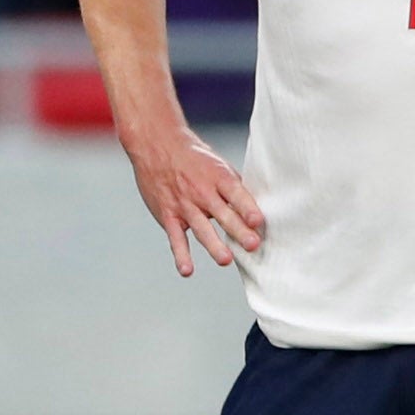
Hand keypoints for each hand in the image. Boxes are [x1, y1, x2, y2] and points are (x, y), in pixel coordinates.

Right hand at [130, 131, 264, 275]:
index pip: (236, 194)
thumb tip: (255, 208)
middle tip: (252, 245)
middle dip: (238, 230)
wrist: (157, 145)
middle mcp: (202, 192)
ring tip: (226, 260)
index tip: (257, 221)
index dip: (247, 208)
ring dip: (214, 245)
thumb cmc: (193, 157)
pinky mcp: (169, 215)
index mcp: (218, 177)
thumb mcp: (218, 164)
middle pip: (223, 214)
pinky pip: (175, 238)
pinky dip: (181, 255)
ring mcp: (184, 205)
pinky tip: (187, 270)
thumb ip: (234, 187)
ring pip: (201, 229)